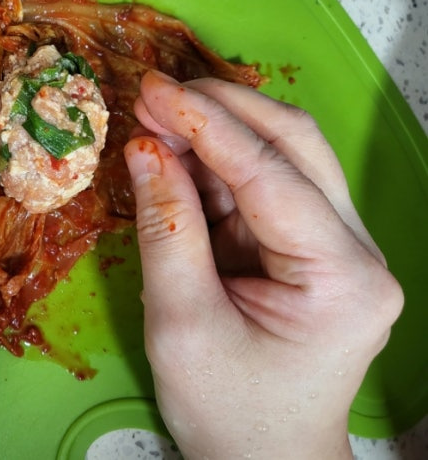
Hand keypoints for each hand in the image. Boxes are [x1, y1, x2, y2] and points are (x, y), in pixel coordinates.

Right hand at [124, 71, 402, 458]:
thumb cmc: (227, 410)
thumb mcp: (181, 324)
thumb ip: (165, 229)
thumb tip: (145, 149)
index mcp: (340, 277)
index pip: (270, 174)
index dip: (206, 124)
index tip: (152, 90)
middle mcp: (355, 251)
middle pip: (295, 145)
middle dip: (221, 109)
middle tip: (155, 93)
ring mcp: (338, 246)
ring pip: (283, 156)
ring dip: (218, 131)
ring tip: (157, 118)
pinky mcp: (310, 247)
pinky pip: (264, 187)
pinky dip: (218, 165)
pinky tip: (177, 153)